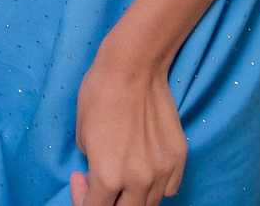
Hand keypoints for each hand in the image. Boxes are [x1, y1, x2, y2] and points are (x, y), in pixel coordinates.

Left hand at [69, 44, 187, 205]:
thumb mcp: (81, 134)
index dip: (82, 199)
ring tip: (122, 175)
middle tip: (99, 185)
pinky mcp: (179, 158)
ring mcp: (162, 171)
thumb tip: (97, 175)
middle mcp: (138, 180)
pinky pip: (169, 188)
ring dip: (132, 197)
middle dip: (108, 203)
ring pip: (149, 204)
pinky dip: (155, 187)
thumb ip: (92, 164)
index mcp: (107, 175)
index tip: (80, 181)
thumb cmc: (100, 94)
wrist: (134, 67)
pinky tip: (143, 169)